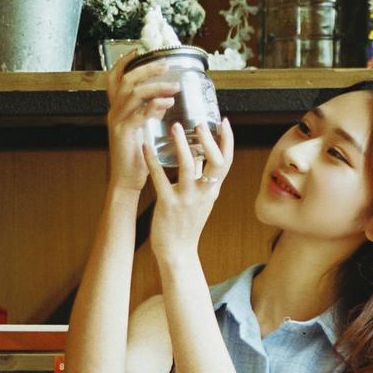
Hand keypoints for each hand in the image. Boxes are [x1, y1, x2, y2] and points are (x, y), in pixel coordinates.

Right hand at [106, 49, 179, 191]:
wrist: (126, 180)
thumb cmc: (138, 157)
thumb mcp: (144, 130)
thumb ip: (150, 114)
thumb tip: (165, 100)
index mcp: (118, 109)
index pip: (115, 79)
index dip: (124, 63)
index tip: (139, 50)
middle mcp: (114, 112)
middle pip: (125, 81)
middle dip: (145, 69)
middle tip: (165, 63)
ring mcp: (117, 122)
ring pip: (132, 94)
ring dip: (155, 86)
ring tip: (174, 86)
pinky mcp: (124, 134)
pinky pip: (138, 115)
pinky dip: (153, 106)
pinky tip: (167, 102)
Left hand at [144, 119, 234, 264]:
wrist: (178, 251)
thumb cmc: (186, 223)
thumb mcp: (201, 200)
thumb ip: (200, 178)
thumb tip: (197, 153)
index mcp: (213, 190)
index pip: (226, 162)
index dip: (228, 141)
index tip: (224, 121)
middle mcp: (205, 193)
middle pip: (216, 163)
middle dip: (209, 141)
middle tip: (200, 123)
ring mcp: (187, 199)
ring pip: (188, 167)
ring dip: (181, 144)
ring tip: (173, 126)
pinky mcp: (168, 204)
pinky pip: (160, 178)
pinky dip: (152, 161)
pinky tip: (145, 146)